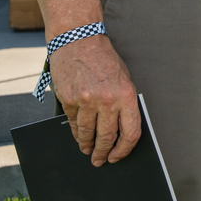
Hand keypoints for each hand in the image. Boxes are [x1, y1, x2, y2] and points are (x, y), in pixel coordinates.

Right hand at [50, 34, 140, 165]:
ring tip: (87, 150)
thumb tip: (122, 130)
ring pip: (87, 134)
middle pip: (107, 138)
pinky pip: (73, 124)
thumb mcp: (123, 78)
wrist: (79, 40)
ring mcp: (86, 101)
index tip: (118, 156)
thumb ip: (124, 103)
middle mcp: (107, 100)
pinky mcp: (69, 100)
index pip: (130, 133)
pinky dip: (75, 133)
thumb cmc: (103, 59)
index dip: (124, 150)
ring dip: (87, 146)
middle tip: (100, 160)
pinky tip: (78, 136)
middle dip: (103, 153)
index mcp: (126, 95)